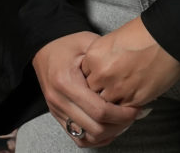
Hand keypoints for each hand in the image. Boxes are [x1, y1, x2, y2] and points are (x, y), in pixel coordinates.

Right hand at [32, 32, 143, 147]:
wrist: (44, 51)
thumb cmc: (67, 45)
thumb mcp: (87, 42)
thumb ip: (104, 57)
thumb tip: (128, 72)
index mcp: (67, 82)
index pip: (99, 110)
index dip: (121, 114)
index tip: (135, 108)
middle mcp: (60, 101)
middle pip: (95, 128)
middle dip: (118, 125)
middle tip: (133, 115)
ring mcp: (57, 112)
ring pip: (87, 137)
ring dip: (108, 133)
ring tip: (123, 122)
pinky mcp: (58, 118)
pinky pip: (78, 138)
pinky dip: (95, 138)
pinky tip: (108, 128)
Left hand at [81, 17, 179, 107]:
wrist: (168, 37)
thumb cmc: (145, 33)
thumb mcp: (115, 38)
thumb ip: (102, 56)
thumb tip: (99, 69)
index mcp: (95, 55)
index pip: (84, 76)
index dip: (94, 77)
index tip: (102, 75)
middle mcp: (102, 73)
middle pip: (92, 92)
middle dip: (101, 91)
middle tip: (113, 85)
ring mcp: (116, 89)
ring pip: (105, 106)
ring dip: (113, 102)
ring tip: (123, 93)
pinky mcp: (132, 100)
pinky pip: (121, 112)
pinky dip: (124, 109)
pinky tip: (131, 98)